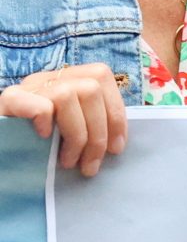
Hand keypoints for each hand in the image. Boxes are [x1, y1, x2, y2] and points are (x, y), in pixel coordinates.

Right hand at [0, 63, 127, 176]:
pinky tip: (45, 139)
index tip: (116, 147)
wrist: (4, 156)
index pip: (101, 77)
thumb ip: (91, 125)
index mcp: (65, 80)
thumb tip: (119, 142)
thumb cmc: (37, 148)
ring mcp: (27, 88)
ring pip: (68, 95)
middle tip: (90, 164)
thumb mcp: (70, 133)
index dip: (115, 112)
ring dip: (76, 135)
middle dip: (99, 133)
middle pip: (91, 88)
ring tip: (69, 161)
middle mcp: (46, 79)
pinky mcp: (9, 100)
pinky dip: (47, 123)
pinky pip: (40, 105)